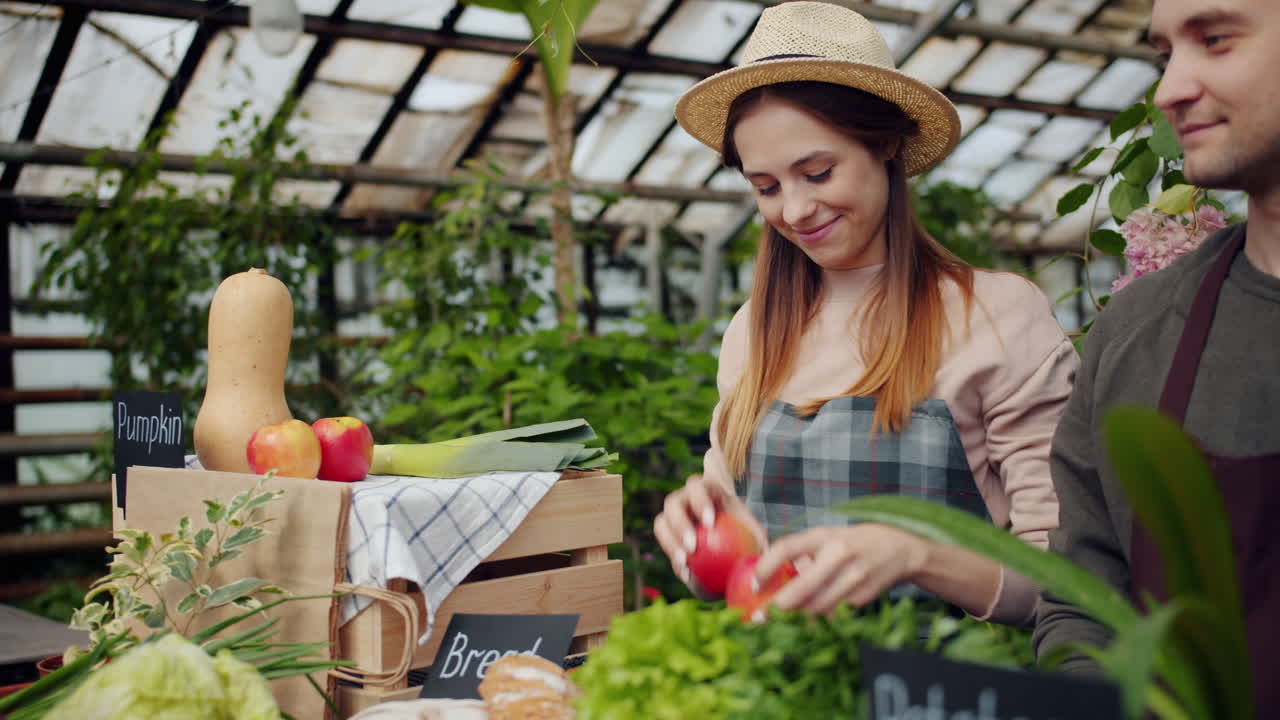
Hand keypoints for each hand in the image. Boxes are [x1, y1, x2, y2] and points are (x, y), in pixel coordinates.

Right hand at [653, 473, 765, 595]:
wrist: (729, 543)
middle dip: (680, 523)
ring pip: (661, 523)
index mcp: (705, 490)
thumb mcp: (756, 534)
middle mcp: (683, 499)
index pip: (698, 487)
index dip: (700, 501)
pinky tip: (686, 576)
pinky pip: (665, 547)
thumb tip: (765, 555)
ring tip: (684, 563)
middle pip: (672, 503)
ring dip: (670, 542)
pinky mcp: (667, 536)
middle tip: (693, 546)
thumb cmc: (746, 534)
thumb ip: (758, 541)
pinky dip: (674, 560)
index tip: (710, 523)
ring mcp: (671, 516)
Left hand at [755, 523, 929, 613]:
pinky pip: (833, 614)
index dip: (767, 567)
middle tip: (758, 618)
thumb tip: (770, 576)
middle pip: (803, 587)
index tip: (755, 583)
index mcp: (824, 536)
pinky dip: (817, 620)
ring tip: (776, 624)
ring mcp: (853, 578)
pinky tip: (805, 624)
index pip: (787, 548)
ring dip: (795, 618)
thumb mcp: (827, 537)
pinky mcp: (863, 597)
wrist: (899, 550)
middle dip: (778, 606)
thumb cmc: (853, 542)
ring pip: (818, 606)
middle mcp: (839, 555)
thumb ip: (802, 554)